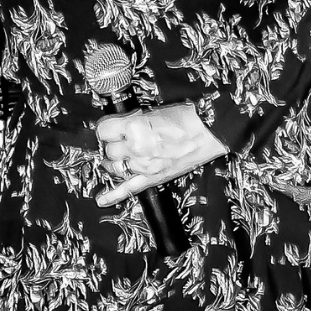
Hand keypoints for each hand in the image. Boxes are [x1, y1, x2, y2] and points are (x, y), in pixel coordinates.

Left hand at [95, 102, 224, 206]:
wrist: (209, 133)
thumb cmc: (186, 119)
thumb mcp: (154, 111)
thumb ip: (132, 120)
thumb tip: (119, 124)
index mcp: (135, 129)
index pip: (104, 130)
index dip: (106, 127)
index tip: (109, 126)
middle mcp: (136, 149)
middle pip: (109, 149)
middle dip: (112, 143)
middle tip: (120, 138)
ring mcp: (144, 166)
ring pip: (114, 167)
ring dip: (114, 161)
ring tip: (120, 154)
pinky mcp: (153, 178)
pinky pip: (129, 189)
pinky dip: (114, 195)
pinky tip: (102, 199)